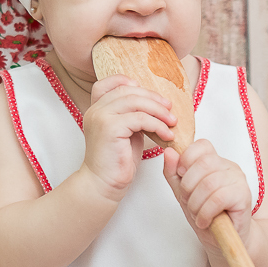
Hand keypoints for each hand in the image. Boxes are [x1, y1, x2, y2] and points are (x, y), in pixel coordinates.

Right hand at [80, 74, 176, 199]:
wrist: (103, 184)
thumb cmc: (117, 161)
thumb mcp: (126, 132)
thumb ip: (133, 115)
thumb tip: (154, 103)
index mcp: (96, 109)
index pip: (108, 83)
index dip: (128, 81)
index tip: (149, 94)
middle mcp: (95, 110)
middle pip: (127, 90)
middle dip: (152, 98)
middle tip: (169, 109)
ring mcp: (100, 117)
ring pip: (135, 101)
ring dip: (158, 111)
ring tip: (172, 122)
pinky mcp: (109, 128)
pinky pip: (140, 118)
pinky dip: (157, 125)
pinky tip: (166, 135)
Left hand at [162, 140, 252, 250]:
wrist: (224, 241)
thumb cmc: (205, 214)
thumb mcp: (183, 193)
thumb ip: (173, 173)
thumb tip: (168, 152)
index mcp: (215, 161)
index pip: (202, 145)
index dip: (187, 159)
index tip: (182, 176)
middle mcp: (229, 167)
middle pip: (203, 163)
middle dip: (188, 186)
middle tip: (188, 202)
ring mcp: (238, 180)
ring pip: (209, 183)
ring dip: (196, 203)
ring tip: (197, 214)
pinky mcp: (244, 196)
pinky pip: (218, 199)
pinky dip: (205, 213)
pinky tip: (204, 221)